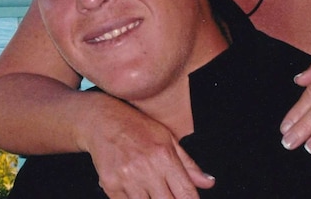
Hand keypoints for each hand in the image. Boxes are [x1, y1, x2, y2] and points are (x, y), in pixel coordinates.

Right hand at [83, 105, 214, 198]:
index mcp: (165, 156)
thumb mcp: (167, 138)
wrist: (101, 120)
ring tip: (151, 193)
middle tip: (167, 196)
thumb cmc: (136, 127)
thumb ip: (188, 165)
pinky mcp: (111, 184)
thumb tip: (209, 183)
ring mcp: (128, 177)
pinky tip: (136, 193)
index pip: (186, 193)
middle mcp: (147, 168)